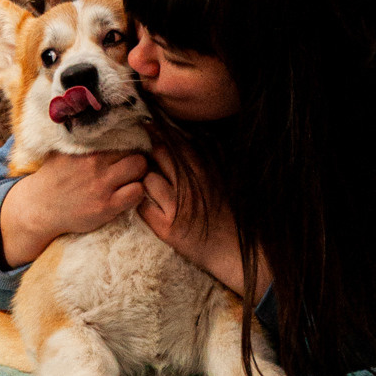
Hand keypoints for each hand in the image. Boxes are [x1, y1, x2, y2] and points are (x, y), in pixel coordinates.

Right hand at [0, 150, 149, 268]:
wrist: (38, 207)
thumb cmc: (54, 177)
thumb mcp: (64, 151)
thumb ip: (83, 138)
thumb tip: (96, 118)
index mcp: (87, 148)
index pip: (123, 136)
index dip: (132, 141)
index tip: (133, 146)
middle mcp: (95, 164)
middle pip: (136, 151)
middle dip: (139, 157)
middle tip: (134, 165)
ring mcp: (101, 186)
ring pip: (140, 169)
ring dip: (140, 174)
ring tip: (132, 178)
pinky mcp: (106, 207)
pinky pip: (136, 193)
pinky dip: (137, 192)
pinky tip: (128, 194)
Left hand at [139, 138, 271, 301]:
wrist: (232, 250)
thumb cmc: (228, 215)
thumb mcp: (223, 182)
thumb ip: (208, 160)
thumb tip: (193, 138)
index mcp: (205, 172)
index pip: (178, 144)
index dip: (160, 132)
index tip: (149, 124)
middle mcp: (190, 186)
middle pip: (160, 156)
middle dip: (151, 154)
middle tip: (147, 156)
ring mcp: (177, 207)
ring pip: (148, 180)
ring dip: (147, 182)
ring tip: (153, 188)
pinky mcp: (167, 229)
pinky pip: (143, 208)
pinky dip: (143, 205)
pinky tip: (151, 207)